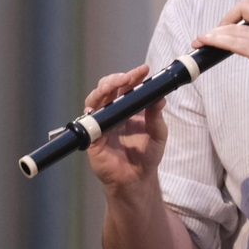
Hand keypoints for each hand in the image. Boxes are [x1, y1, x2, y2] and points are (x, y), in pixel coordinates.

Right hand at [83, 65, 167, 190]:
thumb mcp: (158, 133)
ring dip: (103, 89)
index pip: (128, 85)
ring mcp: (102, 122)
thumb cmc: (148, 155)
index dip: (134, 75)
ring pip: (96, 98)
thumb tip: (160, 96)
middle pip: (109, 87)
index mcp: (130, 107)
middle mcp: (114, 111)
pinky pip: (88, 121)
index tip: (144, 69)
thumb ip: (157, 116)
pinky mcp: (93, 136)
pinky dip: (91, 112)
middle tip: (129, 77)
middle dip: (117, 78)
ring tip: (114, 84)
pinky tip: (96, 107)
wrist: (137, 178)